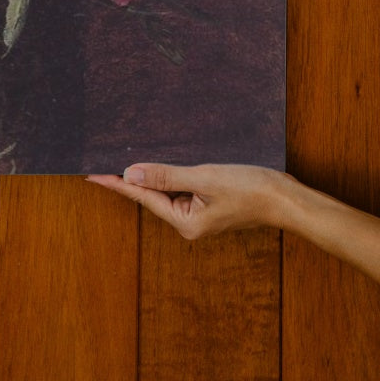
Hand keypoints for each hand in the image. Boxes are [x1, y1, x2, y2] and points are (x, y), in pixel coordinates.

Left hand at [89, 163, 379, 302]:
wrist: (287, 198)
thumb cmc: (250, 189)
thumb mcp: (204, 178)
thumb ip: (165, 176)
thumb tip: (130, 175)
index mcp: (185, 222)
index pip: (143, 198)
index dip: (117, 184)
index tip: (92, 174)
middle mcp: (189, 222)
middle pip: (153, 196)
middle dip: (130, 178)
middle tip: (103, 161)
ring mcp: (201, 214)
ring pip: (168, 190)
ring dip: (152, 174)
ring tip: (126, 158)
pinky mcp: (211, 204)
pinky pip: (183, 188)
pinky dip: (171, 174)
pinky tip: (163, 162)